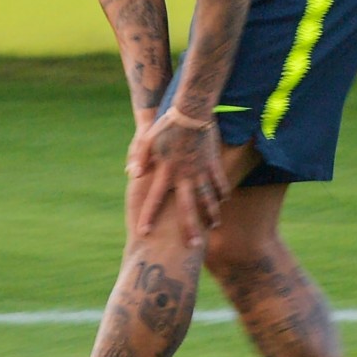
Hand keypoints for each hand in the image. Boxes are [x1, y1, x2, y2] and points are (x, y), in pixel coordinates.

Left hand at [128, 111, 229, 246]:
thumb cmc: (166, 124)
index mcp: (167, 171)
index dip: (149, 215)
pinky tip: (224, 201)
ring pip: (208, 197)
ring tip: (213, 226)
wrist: (191, 110)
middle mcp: (185, 175)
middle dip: (190, 227)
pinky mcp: (213, 163)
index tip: (144, 233)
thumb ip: (139, 157)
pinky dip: (222, 192)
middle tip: (194, 246)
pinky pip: (219, 181)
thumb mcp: (147, 139)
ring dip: (211, 213)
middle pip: (188, 207)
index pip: (155, 198)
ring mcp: (201, 170)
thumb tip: (132, 174)